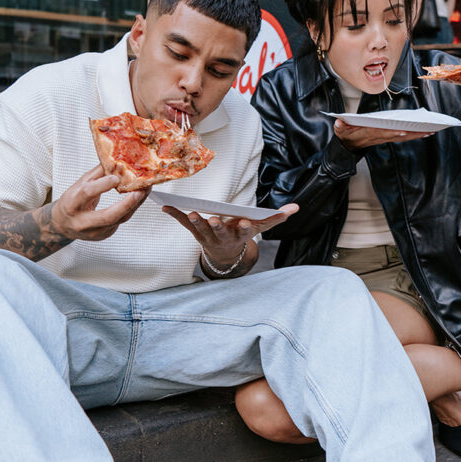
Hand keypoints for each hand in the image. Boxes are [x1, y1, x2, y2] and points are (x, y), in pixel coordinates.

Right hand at [51, 165, 148, 241]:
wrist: (62, 224)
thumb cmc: (71, 202)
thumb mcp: (79, 184)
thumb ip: (98, 173)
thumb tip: (115, 160)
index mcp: (72, 204)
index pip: (87, 194)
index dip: (103, 185)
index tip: (116, 178)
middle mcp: (82, 221)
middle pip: (108, 216)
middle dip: (126, 204)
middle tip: (140, 191)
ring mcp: (94, 231)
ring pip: (119, 220)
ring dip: (134, 204)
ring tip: (145, 190)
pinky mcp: (104, 235)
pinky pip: (121, 221)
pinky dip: (131, 209)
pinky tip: (138, 199)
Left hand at [161, 203, 298, 269]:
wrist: (225, 254)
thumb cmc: (244, 233)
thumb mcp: (262, 226)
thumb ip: (277, 217)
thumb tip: (296, 208)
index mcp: (240, 234)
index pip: (245, 231)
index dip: (245, 227)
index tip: (245, 222)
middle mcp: (224, 236)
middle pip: (221, 231)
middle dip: (218, 226)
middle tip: (214, 219)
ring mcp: (208, 235)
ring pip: (201, 229)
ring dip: (195, 220)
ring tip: (191, 213)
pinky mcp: (196, 232)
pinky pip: (184, 223)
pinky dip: (175, 215)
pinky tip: (165, 206)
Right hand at [333, 121, 433, 149]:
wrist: (349, 145)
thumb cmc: (346, 135)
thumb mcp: (341, 131)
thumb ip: (340, 127)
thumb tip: (338, 123)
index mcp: (370, 134)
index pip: (383, 133)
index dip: (393, 133)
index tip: (403, 132)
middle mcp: (380, 137)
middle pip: (399, 135)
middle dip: (412, 133)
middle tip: (427, 130)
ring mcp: (385, 138)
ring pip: (404, 137)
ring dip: (417, 135)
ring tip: (430, 131)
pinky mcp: (388, 137)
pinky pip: (403, 136)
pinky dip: (414, 134)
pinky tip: (424, 132)